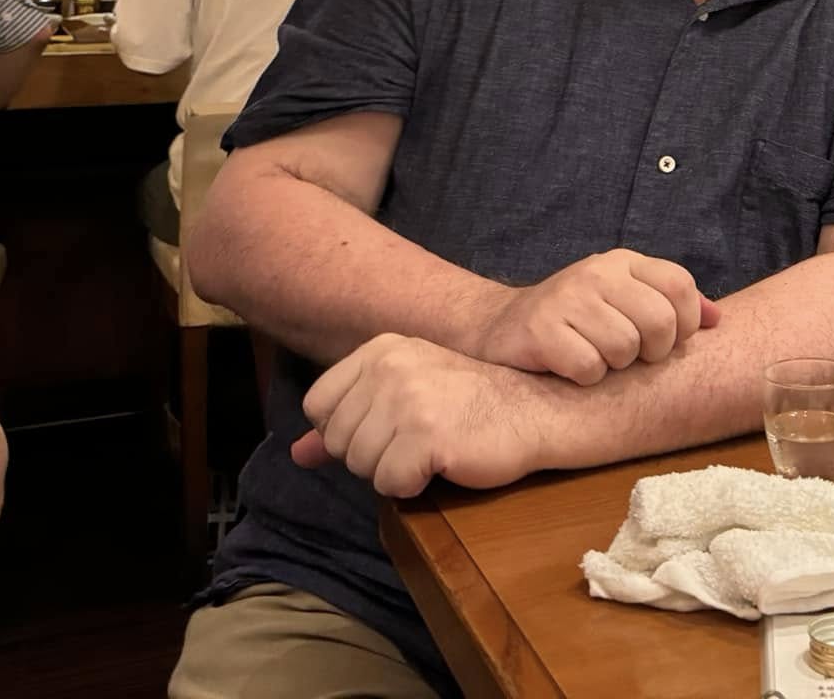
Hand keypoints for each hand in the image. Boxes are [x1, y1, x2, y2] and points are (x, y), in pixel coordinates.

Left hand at [292, 334, 548, 496]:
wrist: (537, 408)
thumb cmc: (473, 403)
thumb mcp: (406, 394)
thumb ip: (349, 419)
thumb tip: (297, 455)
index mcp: (380, 349)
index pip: (318, 406)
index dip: (346, 430)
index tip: (388, 428)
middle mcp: (389, 367)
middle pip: (337, 440)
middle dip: (372, 454)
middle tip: (418, 440)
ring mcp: (407, 399)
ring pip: (361, 466)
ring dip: (394, 471)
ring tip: (433, 450)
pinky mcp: (427, 435)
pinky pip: (390, 485)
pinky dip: (414, 485)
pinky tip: (445, 463)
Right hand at [463, 249, 720, 385]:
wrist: (501, 328)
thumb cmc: (575, 321)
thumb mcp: (624, 301)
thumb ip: (671, 306)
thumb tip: (718, 319)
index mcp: (623, 262)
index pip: (680, 285)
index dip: (686, 323)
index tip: (670, 342)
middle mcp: (596, 272)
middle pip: (660, 321)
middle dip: (653, 352)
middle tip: (631, 357)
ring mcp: (567, 298)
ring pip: (625, 348)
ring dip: (614, 366)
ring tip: (595, 357)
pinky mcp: (541, 330)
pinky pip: (590, 368)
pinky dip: (585, 378)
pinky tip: (570, 368)